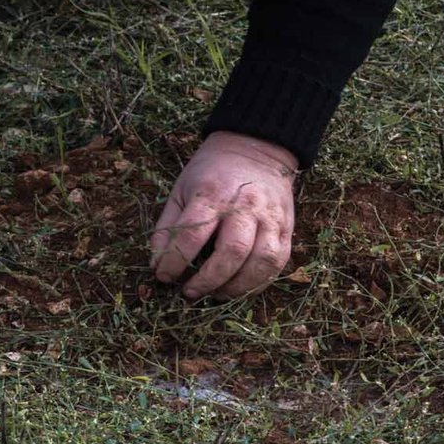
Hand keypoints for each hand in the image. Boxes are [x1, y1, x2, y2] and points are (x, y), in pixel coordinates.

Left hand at [150, 131, 296, 299]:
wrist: (256, 149)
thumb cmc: (212, 174)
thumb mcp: (180, 190)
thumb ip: (167, 227)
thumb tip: (157, 264)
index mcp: (212, 193)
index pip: (191, 234)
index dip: (175, 261)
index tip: (163, 276)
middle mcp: (245, 205)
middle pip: (231, 251)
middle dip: (208, 280)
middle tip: (190, 292)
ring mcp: (270, 217)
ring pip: (260, 261)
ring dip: (236, 287)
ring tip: (215, 294)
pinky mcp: (287, 228)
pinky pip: (277, 263)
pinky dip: (257, 283)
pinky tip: (238, 287)